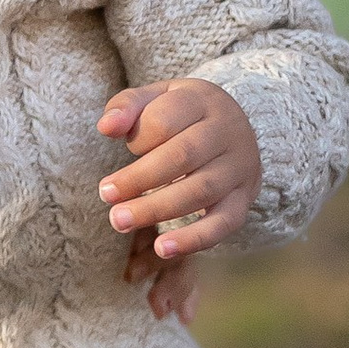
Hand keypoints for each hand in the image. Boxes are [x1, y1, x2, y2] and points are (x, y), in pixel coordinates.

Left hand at [97, 77, 259, 325]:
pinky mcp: (243, 199)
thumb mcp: (156, 98)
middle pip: (182, 156)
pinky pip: (223, 224)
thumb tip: (106, 127)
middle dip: (139, 179)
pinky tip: (163, 249)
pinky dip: (194, 239)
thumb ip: (127, 107)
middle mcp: (228, 132)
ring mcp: (240, 167)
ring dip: (156, 209)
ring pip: (200, 191)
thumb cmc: (182, 114)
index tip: (118, 145)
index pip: (165, 121)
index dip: (137, 138)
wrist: (236, 126)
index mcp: (203, 101)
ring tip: (120, 220)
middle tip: (105, 196)